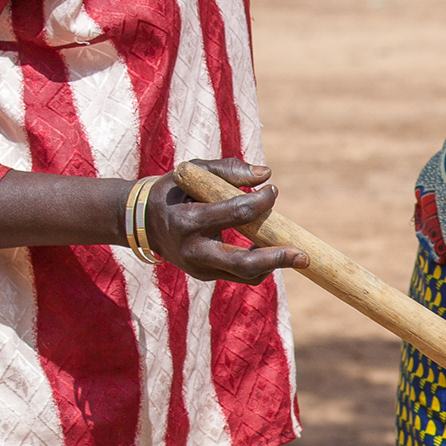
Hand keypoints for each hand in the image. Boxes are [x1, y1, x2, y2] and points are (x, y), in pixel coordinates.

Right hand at [143, 158, 305, 281]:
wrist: (141, 222)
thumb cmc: (174, 190)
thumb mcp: (193, 172)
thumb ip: (228, 169)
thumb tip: (266, 175)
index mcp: (188, 221)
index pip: (236, 213)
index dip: (261, 202)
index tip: (272, 190)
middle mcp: (193, 251)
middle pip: (243, 263)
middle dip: (277, 258)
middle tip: (303, 254)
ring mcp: (199, 268)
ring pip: (246, 274)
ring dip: (272, 262)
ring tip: (290, 249)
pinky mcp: (205, 276)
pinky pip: (240, 274)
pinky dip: (259, 262)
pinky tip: (267, 247)